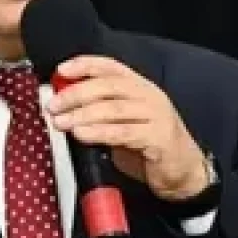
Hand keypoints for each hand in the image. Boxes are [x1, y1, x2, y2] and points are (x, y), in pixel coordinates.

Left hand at [47, 55, 211, 200]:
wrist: (183, 172)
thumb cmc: (149, 147)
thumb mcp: (122, 123)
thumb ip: (100, 112)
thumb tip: (65, 106)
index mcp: (140, 87)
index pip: (111, 67)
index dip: (85, 65)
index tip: (61, 70)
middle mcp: (149, 96)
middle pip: (108, 86)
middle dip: (76, 93)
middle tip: (54, 105)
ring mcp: (156, 116)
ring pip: (113, 108)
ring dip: (82, 114)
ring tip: (61, 122)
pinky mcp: (159, 138)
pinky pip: (123, 132)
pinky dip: (99, 132)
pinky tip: (81, 135)